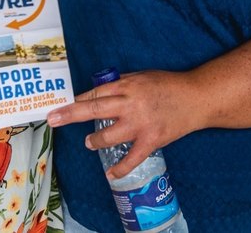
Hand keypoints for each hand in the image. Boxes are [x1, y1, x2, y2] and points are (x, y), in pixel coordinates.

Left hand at [46, 70, 199, 179]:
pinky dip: (119, 168)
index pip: (96, 93)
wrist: (197, 98)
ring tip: (90, 142)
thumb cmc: (169, 85)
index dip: (78, 99)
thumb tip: (100, 93)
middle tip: (53, 119)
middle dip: (71, 114)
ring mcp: (141, 124)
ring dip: (95, 140)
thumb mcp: (143, 76)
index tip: (63, 105)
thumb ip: (122, 84)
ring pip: (109, 135)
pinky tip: (110, 173)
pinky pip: (131, 158)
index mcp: (128, 85)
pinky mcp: (152, 140)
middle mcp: (131, 103)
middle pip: (94, 109)